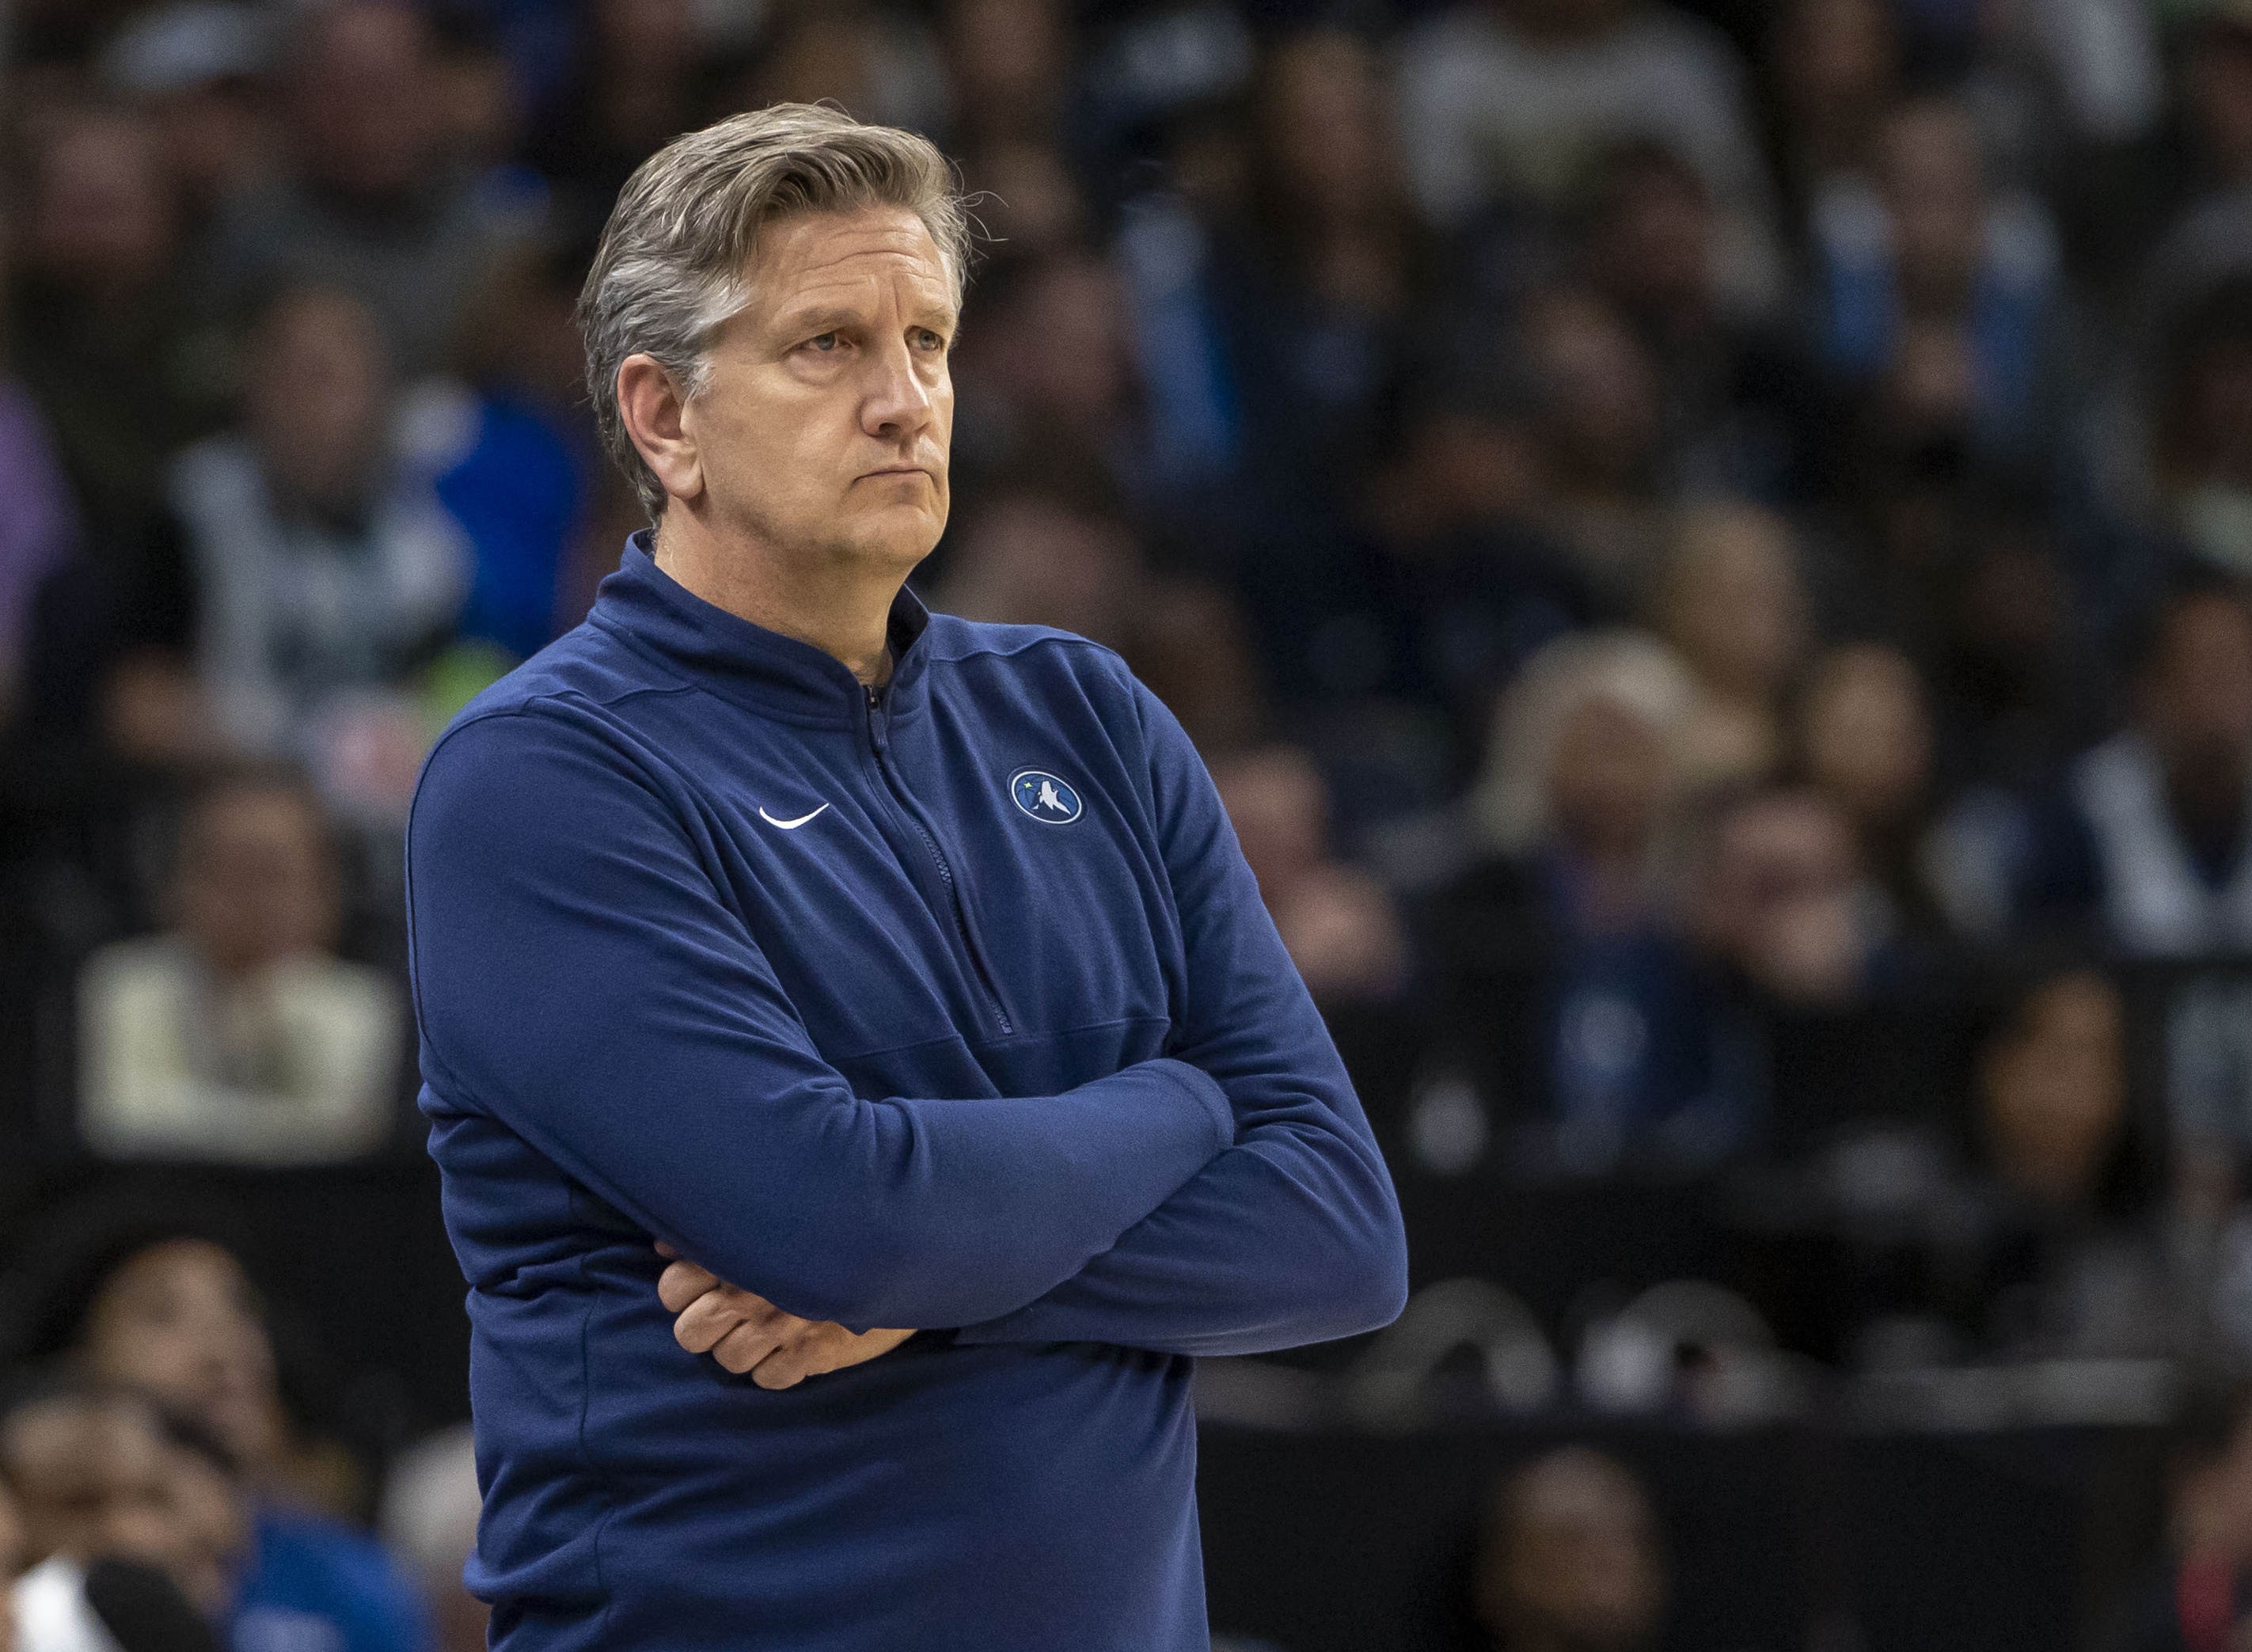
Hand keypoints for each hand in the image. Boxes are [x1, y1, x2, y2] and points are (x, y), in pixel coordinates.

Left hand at [655, 1246, 914, 1389]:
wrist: (904, 1245)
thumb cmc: (829, 1229)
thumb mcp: (768, 1220)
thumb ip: (711, 1235)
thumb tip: (664, 1249)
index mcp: (740, 1251)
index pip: (671, 1289)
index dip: (680, 1292)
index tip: (702, 1287)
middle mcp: (756, 1290)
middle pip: (690, 1333)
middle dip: (702, 1326)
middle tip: (728, 1315)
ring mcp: (785, 1326)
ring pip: (727, 1360)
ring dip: (740, 1349)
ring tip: (761, 1330)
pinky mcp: (816, 1353)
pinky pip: (768, 1380)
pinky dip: (774, 1368)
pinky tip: (787, 1347)